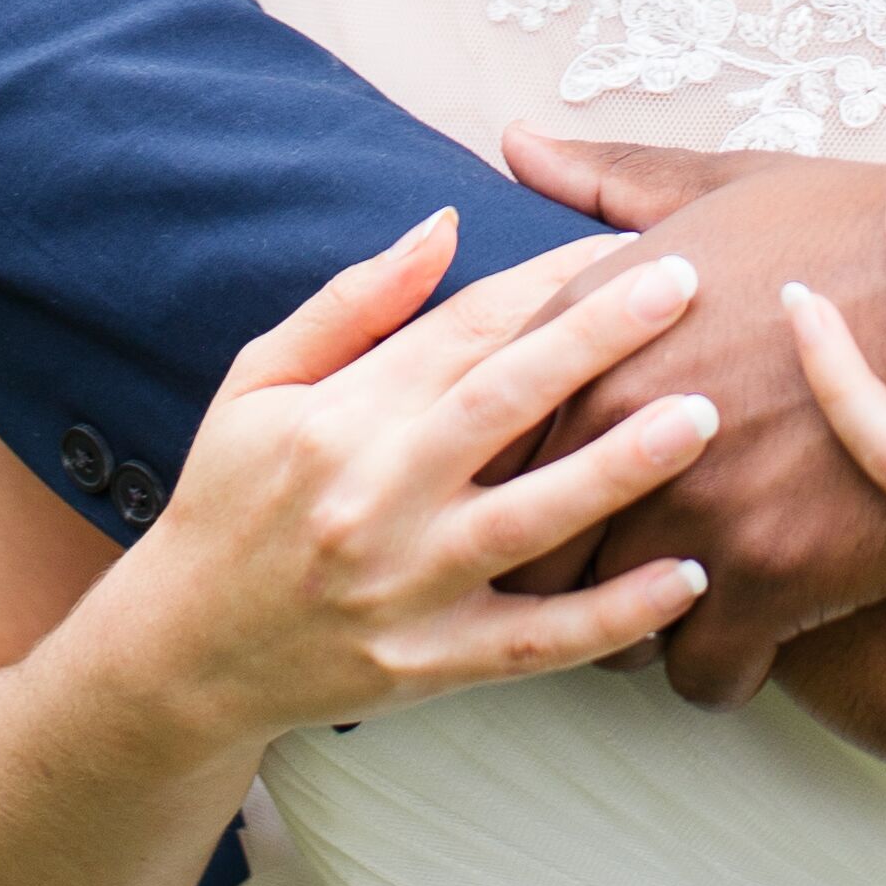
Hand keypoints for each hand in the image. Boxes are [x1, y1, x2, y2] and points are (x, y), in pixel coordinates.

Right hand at [101, 209, 718, 757]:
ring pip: (530, 520)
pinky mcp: (430, 664)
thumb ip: (354, 301)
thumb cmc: (231, 501)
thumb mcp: (260, 383)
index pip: (466, 327)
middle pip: (503, 402)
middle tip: (689, 282)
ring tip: (704, 418)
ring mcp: (406, 585)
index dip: (553, 277)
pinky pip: (537, 641)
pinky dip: (614, 615)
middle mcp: (375, 495)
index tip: (631, 240)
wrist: (180, 656)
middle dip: (599, 339)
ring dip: (621, 468)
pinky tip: (691, 577)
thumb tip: (445, 221)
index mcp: (342, 415)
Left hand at [502, 129, 885, 706]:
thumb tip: (518, 144)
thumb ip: (608, 182)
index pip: (489, 436)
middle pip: (526, 547)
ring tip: (675, 603)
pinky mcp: (777, 574)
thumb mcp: (726, 187)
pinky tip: (749, 637)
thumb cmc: (861, 227)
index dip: (511, 471)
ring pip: (604, 627)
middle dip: (556, 569)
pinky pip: (700, 674)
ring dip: (633, 625)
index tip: (545, 484)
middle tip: (603, 566)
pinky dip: (720, 667)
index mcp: (595, 328)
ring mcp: (697, 503)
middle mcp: (623, 418)